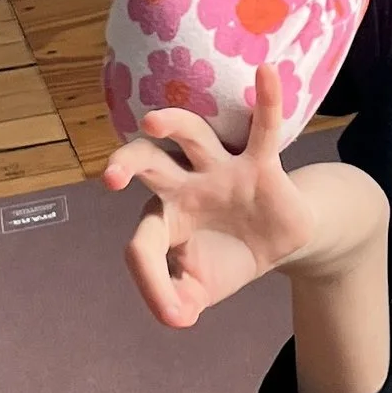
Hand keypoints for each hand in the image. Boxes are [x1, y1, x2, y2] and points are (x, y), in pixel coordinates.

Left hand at [103, 93, 315, 328]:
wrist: (282, 244)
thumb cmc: (229, 258)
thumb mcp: (200, 290)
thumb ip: (178, 301)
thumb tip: (175, 318)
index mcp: (165, 216)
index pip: (143, 241)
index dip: (152, 280)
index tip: (174, 314)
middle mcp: (186, 184)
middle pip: (148, 162)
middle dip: (125, 164)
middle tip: (109, 177)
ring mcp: (221, 170)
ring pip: (193, 136)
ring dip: (174, 125)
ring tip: (154, 118)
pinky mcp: (260, 164)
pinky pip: (263, 129)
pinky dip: (266, 102)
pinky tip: (265, 74)